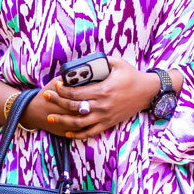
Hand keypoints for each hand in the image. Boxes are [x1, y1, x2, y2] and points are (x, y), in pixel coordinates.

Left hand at [27, 57, 174, 139]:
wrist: (148, 92)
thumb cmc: (132, 75)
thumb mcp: (117, 62)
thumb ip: (101, 60)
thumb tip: (86, 58)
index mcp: (103, 90)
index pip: (76, 92)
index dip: (62, 90)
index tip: (55, 85)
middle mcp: (102, 105)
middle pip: (73, 107)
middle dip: (57, 102)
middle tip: (46, 97)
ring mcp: (105, 117)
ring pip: (79, 123)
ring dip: (63, 120)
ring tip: (51, 117)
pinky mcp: (108, 123)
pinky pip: (90, 132)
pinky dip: (77, 134)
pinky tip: (67, 132)